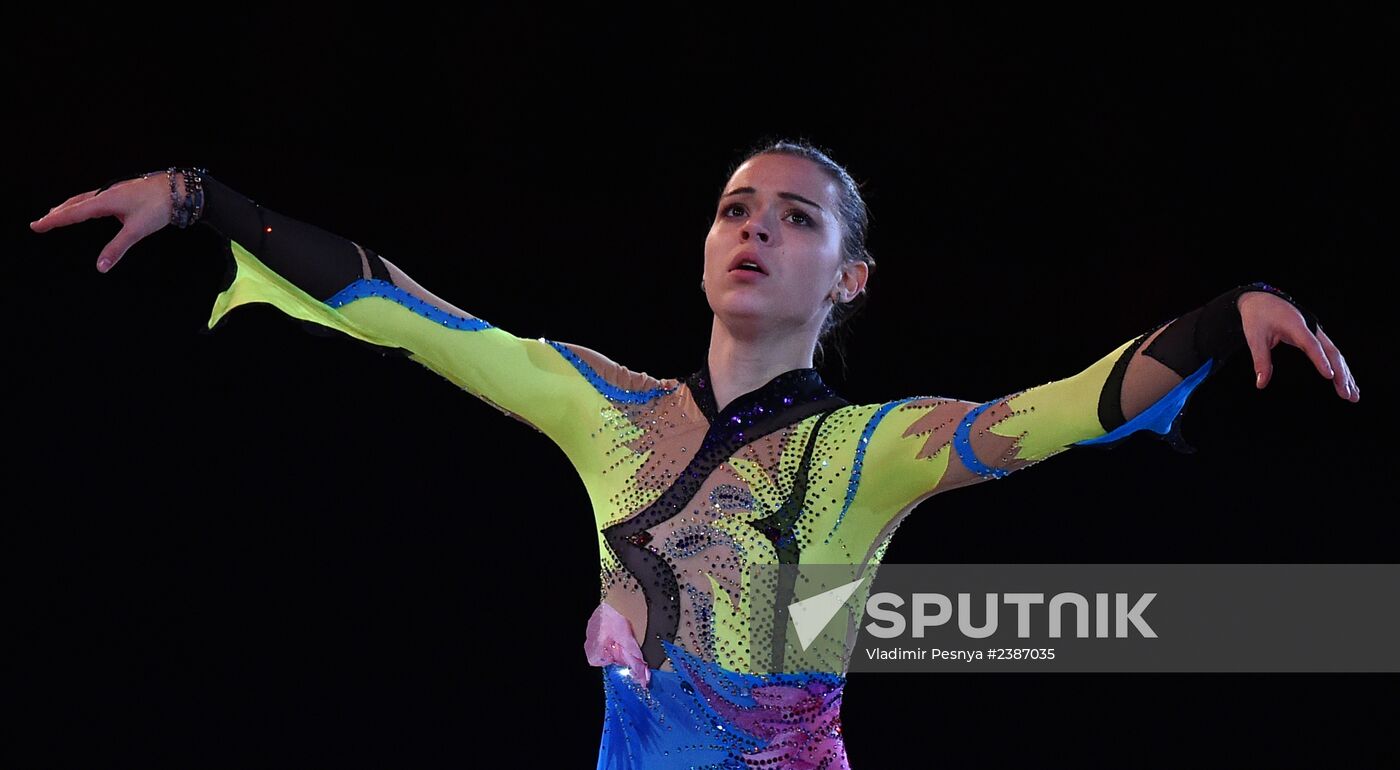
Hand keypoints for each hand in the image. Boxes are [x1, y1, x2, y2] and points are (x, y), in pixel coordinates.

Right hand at [29, 172, 174, 272]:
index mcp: (105, 201)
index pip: (73, 213)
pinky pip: (97, 198)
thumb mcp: (137, 230)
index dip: (54, 221)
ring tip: (58, 214)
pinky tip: (90, 208)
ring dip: (70, 207)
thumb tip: (100, 267)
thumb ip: (117, 248)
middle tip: (41, 222)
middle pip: (75, 204)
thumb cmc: (159, 207)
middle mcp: (107, 194)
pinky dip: (85, 204)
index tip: (36, 226)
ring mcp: (115, 191)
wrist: (180, 189)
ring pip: (86, 199)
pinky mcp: (124, 192)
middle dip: (58, 214)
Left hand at [1239, 291, 1358, 401]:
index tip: (1329, 376)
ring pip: (1335, 354)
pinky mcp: (1316, 336)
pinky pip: (1331, 353)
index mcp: (1296, 326)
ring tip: (1353, 396)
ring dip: (1345, 374)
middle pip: (1331, 352)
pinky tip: (1348, 383)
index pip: (1311, 345)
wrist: (1262, 300)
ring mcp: (1316, 332)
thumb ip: (1261, 360)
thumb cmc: (1258, 318)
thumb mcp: (1254, 338)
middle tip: (1346, 394)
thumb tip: (1261, 384)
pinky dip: (1340, 368)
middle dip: (1341, 373)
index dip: (1320, 360)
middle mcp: (1311, 328)